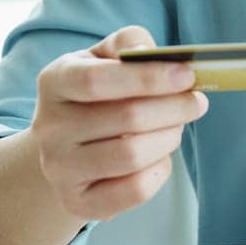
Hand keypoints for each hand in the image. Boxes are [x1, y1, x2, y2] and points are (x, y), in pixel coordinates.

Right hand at [31, 24, 208, 223]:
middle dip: (173, 108)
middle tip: (196, 102)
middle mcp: (49, 127)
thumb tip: (147, 51)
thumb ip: (128, 43)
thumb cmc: (97, 92)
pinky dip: (159, 171)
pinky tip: (160, 156)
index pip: (97, 80)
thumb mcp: (105, 57)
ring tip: (176, 126)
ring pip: (132, 155)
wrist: (68, 145)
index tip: (187, 76)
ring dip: (169, 137)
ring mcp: (59, 169)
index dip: (147, 78)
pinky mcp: (76, 201)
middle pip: (126, 118)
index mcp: (54, 81)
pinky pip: (133, 191)